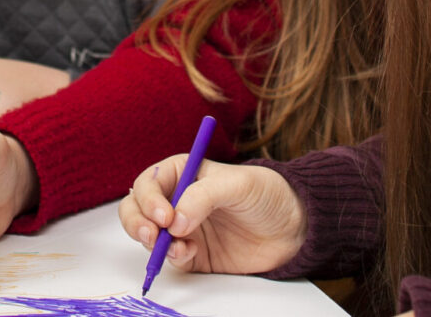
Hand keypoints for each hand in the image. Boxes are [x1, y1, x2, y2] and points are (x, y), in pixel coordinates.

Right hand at [119, 158, 306, 276]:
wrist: (293, 228)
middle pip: (137, 209)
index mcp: (183, 173)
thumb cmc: (267, 194)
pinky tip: (188, 252)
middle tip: (151, 235)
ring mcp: (183, 228)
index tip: (163, 215)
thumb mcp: (237, 184)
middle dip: (136, 222)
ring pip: (147, 235)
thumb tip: (175, 222)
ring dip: (153, 243)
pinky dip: (172, 258)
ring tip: (176, 246)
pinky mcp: (193, 254)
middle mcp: (177, 200)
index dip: (148, 198)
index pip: (149, 182)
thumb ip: (203, 197)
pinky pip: (170, 258)